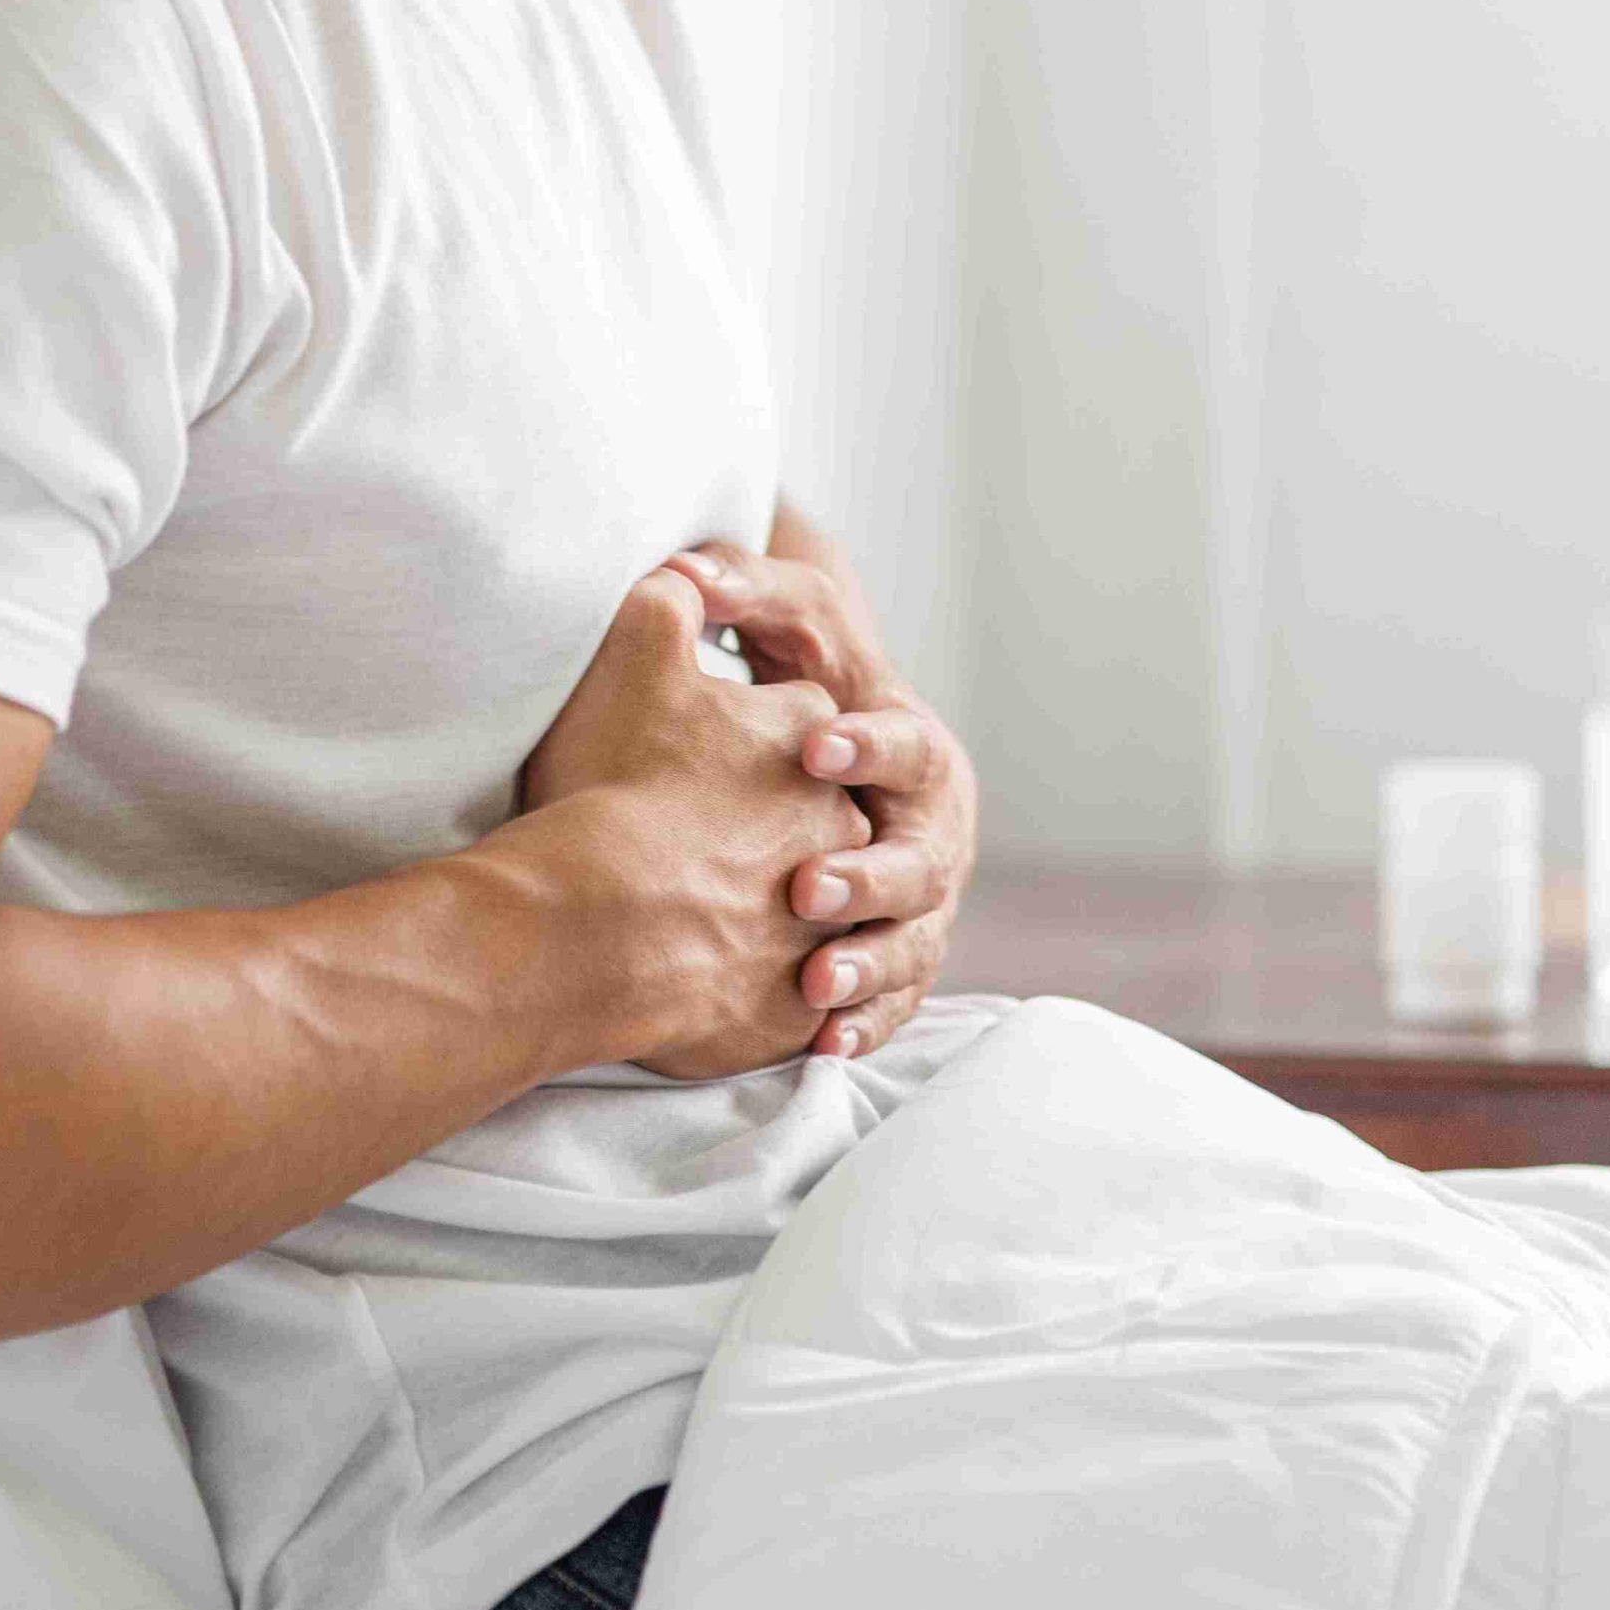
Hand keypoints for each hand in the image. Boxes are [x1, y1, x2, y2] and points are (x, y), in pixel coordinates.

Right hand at [519, 571, 871, 1078]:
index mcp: (812, 745)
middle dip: (770, 833)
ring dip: (770, 923)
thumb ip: (671, 596)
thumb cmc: (613, 786)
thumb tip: (684, 569)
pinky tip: (707, 994)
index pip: (804, 727)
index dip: (752, 736)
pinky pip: (790, 1009)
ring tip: (703, 926)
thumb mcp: (633, 652)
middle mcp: (840, 834)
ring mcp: (823, 928)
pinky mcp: (794, 1011)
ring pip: (811, 922)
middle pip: (816, 825)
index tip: (704, 749)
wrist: (596, 926)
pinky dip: (759, 1002)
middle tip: (699, 843)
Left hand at [665, 545, 977, 1059]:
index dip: (863, 746)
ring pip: (910, 939)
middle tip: (806, 889)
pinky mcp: (895, 961)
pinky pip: (889, 1002)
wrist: (829, 766)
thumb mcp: (783, 638)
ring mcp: (919, 903)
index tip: (812, 748)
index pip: (900, 742)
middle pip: (917, 856)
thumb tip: (681, 562)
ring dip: (866, 960)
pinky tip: (822, 1046)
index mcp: (906, 744)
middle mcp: (927, 828)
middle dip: (867, 875)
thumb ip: (743, 591)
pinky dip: (860, 1023)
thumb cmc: (795, 692)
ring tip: (812, 980)